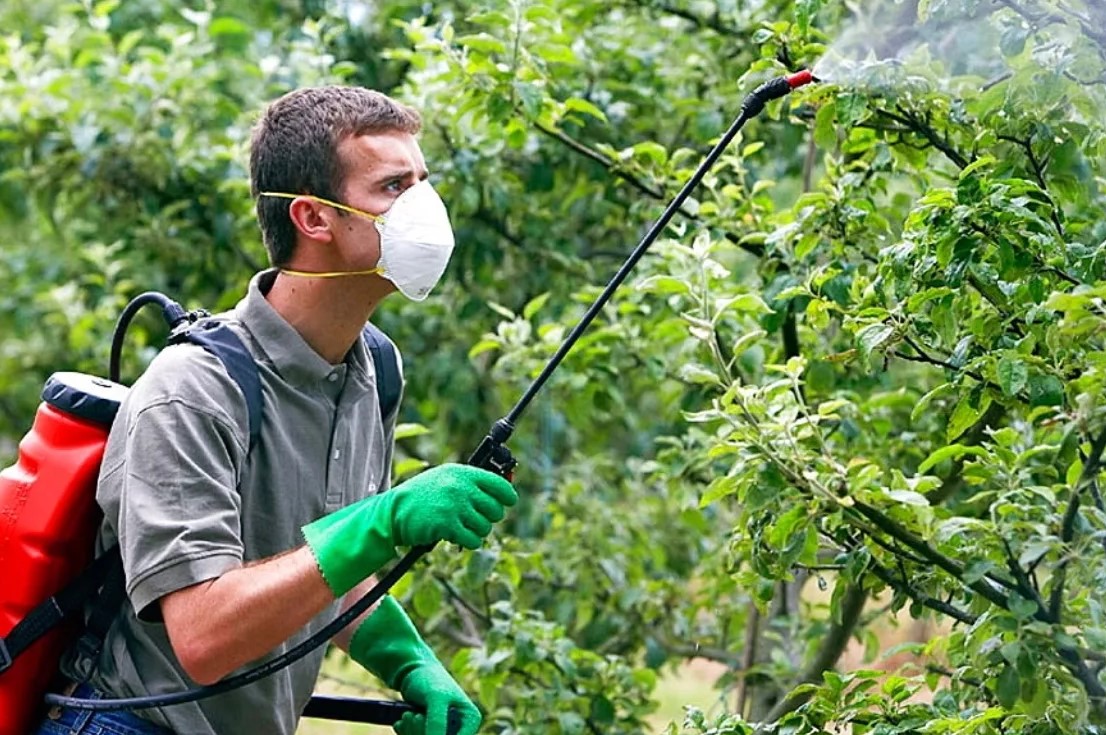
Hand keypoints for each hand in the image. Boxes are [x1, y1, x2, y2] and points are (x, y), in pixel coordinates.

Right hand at [302, 464, 516, 596]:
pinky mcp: (448, 525)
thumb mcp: (445, 479)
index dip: (507, 496)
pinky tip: (454, 537)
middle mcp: (461, 487)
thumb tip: (503, 492)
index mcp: (463, 473)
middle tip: (473, 520)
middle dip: (488, 518)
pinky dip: (467, 542)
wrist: (394, 512)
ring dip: (475, 532)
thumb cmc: (421, 497)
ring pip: (485, 527)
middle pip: (496, 510)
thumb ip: (470, 484)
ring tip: (460, 528)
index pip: (499, 484)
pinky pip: (473, 540)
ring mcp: (455, 506)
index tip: (507, 502)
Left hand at [351, 597, 481, 734]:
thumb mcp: (435, 699)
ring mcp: (443, 730)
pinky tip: (403, 719)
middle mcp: (459, 728)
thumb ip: (437, 722)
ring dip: (411, 732)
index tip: (422, 718)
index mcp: (470, 720)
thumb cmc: (428, 678)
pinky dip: (406, 732)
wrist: (411, 670)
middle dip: (420, 732)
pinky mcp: (429, 730)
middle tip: (413, 715)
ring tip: (408, 714)